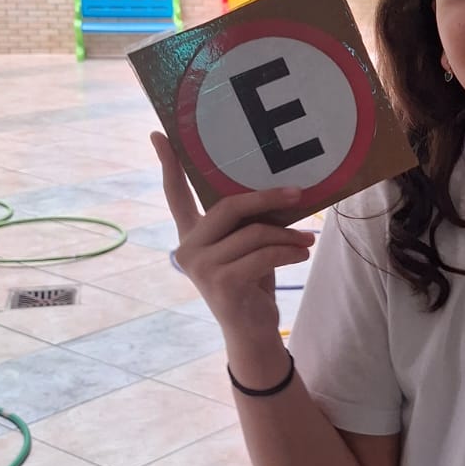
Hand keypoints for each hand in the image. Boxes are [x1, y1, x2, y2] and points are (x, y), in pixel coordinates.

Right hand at [152, 132, 315, 338]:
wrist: (253, 331)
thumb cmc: (253, 282)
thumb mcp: (248, 246)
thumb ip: (248, 221)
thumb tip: (280, 189)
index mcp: (192, 234)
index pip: (175, 194)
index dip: (168, 164)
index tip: (157, 133)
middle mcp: (188, 248)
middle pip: (228, 206)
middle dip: (268, 198)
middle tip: (299, 194)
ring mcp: (200, 266)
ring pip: (253, 233)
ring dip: (287, 235)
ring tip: (307, 240)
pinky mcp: (220, 283)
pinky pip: (262, 255)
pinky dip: (288, 252)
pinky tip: (302, 254)